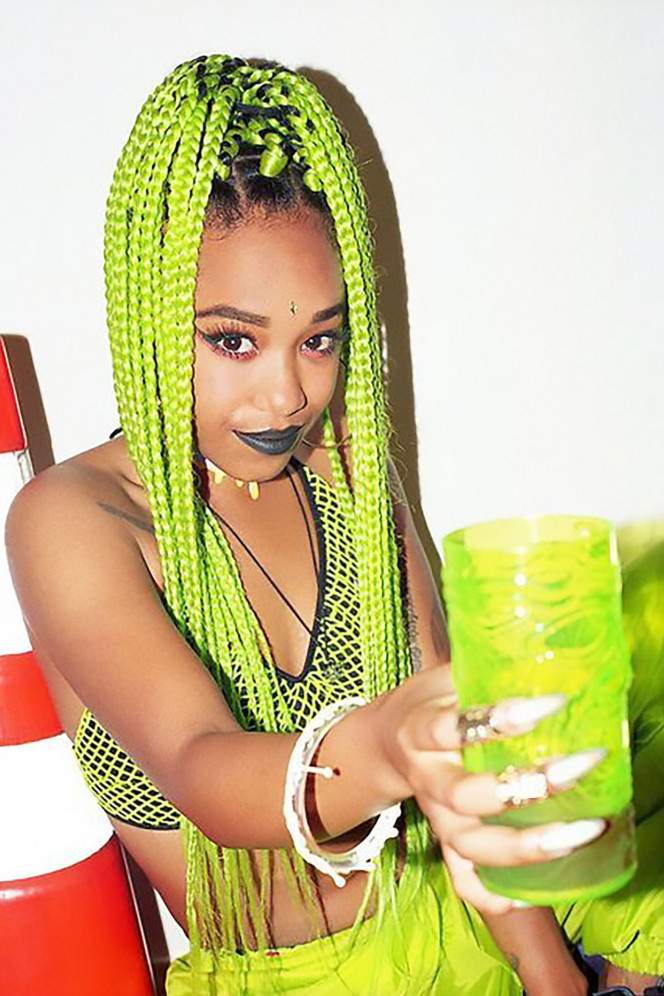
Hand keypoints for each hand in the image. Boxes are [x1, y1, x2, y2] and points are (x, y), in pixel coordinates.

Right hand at [375, 667, 606, 915]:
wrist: (382, 743)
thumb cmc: (428, 701)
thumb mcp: (444, 677)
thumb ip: (484, 671)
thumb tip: (549, 656)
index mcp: (419, 730)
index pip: (454, 728)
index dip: (501, 719)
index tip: (553, 702)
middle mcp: (426, 779)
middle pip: (466, 797)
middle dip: (524, 787)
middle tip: (578, 767)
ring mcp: (436, 818)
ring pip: (471, 847)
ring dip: (527, 847)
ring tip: (582, 831)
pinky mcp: (444, 844)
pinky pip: (464, 882)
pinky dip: (495, 895)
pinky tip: (534, 892)